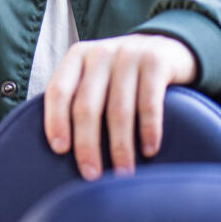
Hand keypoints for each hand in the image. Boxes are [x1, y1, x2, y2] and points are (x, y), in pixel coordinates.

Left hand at [42, 34, 196, 179]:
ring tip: (123, 173)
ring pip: (118, 109)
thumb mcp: (95, 75)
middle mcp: (100, 53)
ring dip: (120, 146)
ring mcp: (129, 55)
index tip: (60, 151)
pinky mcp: (156, 62)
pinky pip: (149, 103)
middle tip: (91, 175)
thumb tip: (60, 149)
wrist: (164, 46)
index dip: (56, 121)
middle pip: (87, 105)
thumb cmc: (120, 73)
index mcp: (77, 57)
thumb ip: (77, 98)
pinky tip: (149, 151)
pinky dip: (148, 131)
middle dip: (87, 144)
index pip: (58, 90)